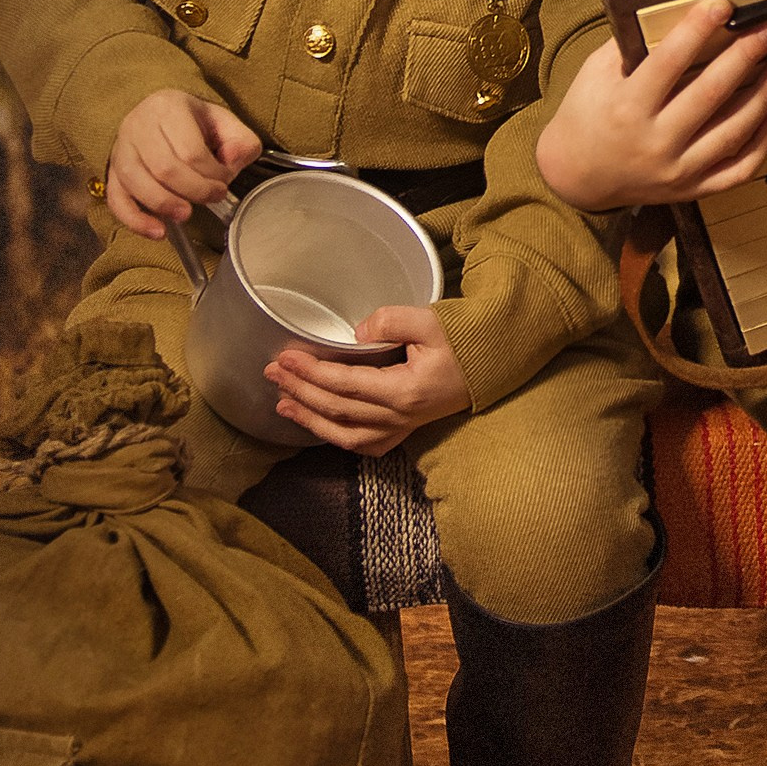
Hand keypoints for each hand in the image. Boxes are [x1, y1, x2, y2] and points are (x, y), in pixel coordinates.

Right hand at [108, 91, 259, 238]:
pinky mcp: (113, 171)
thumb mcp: (224, 121)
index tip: (224, 182)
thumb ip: (240, 141)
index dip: (212, 174)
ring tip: (186, 214)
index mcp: (168, 108)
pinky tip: (157, 231)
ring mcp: (122, 149)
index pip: (191, 151)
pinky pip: (116, 199)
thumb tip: (233, 161)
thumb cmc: (192, 121)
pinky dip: (135, 220)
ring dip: (165, 205)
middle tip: (213, 197)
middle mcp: (139, 126)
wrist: (158, 112)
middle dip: (194, 191)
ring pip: (136, 183)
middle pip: (164, 168)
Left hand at [267, 306, 472, 454]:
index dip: (311, 373)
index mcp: (405, 391)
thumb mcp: (431, 320)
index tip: (285, 359)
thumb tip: (358, 333)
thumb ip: (393, 320)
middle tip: (273, 373)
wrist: (493, 363)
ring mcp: (403, 427)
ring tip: (283, 404)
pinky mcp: (405, 430)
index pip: (346, 384)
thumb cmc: (465, 340)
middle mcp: (401, 416)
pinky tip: (318, 425)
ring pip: (346, 435)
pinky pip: (365, 445)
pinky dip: (337, 438)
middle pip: (338, 410)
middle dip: (301, 391)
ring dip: (311, 420)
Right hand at [535, 1, 766, 211]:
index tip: (723, 4)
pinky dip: (763, 142)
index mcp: (627, 107)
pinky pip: (738, 169)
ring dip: (764, 95)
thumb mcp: (596, 73)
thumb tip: (680, 13)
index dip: (698, 29)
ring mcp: (677, 170)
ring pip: (732, 131)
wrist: (576, 177)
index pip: (669, 62)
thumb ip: (634, 46)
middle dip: (745, 57)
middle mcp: (655, 142)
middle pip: (710, 94)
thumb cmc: (587, 114)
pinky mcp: (692, 189)